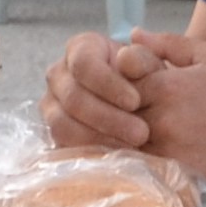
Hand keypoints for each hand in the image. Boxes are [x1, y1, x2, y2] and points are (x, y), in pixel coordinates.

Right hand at [39, 31, 181, 152]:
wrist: (146, 108)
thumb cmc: (150, 82)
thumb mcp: (153, 67)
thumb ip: (143, 59)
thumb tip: (125, 59)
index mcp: (80, 48)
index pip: (84, 64)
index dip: (108, 84)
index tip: (136, 102)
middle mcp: (59, 74)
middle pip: (73, 97)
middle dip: (108, 117)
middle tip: (142, 133)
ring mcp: (51, 106)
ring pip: (63, 125)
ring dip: (99, 138)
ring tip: (133, 147)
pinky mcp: (53, 134)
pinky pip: (63, 146)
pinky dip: (91, 153)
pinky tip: (118, 158)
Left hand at [131, 45, 205, 183]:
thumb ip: (169, 43)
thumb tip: (134, 34)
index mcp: (166, 85)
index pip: (118, 78)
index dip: (124, 78)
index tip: (139, 80)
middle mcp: (159, 117)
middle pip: (117, 111)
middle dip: (123, 106)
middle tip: (141, 104)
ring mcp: (163, 147)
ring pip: (124, 138)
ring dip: (129, 131)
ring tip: (153, 125)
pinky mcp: (171, 170)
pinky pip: (139, 160)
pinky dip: (141, 151)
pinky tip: (159, 144)